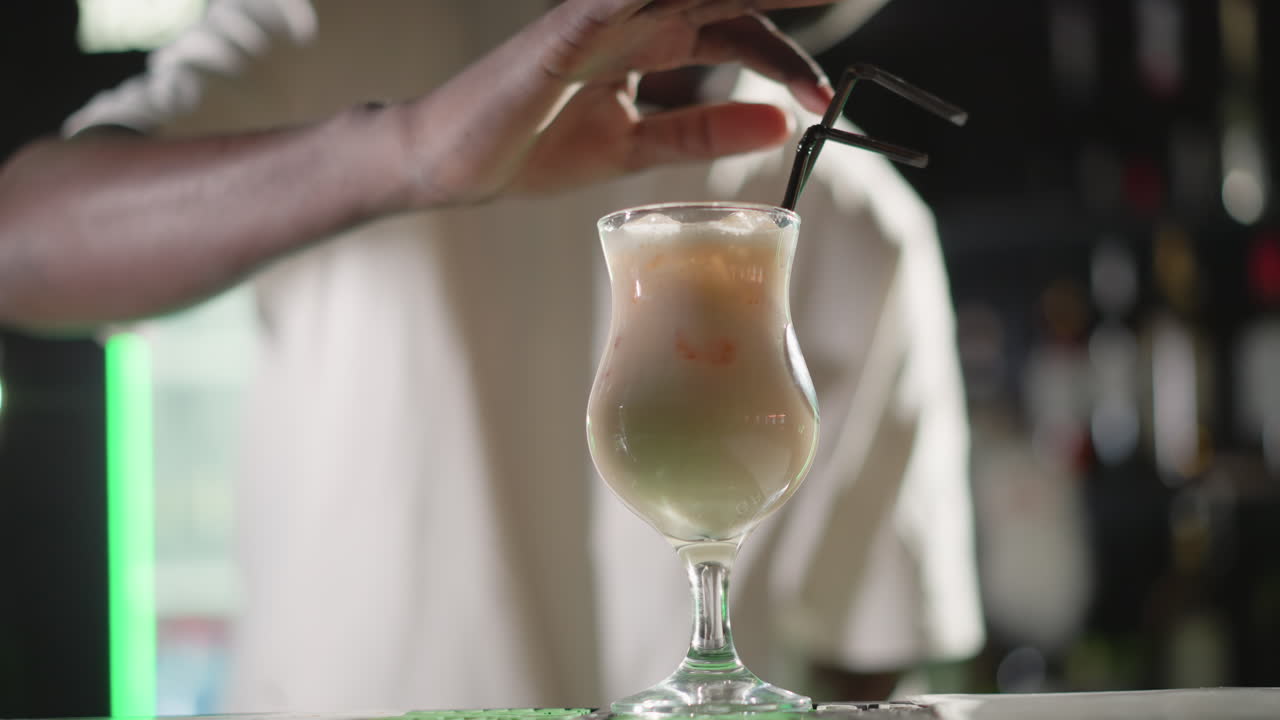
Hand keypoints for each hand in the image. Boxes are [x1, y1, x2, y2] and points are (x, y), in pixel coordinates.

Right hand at [401, 0, 836, 204]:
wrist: (451, 164)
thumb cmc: (531, 149)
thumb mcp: (633, 149)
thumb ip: (701, 134)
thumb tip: (780, 127)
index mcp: (651, 43)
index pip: (738, 34)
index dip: (787, 61)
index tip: (826, 101)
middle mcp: (631, 19)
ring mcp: (596, 20)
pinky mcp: (560, 35)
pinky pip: (610, 3)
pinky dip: (643, 0)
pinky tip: (710, 0)